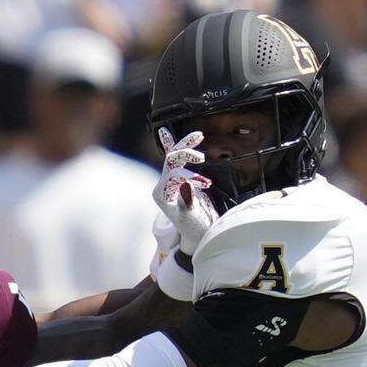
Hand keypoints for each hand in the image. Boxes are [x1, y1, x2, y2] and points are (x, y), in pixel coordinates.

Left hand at [154, 127, 219, 255]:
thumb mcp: (191, 217)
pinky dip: (170, 144)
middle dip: (186, 154)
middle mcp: (163, 186)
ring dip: (185, 145)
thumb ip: (186, 201)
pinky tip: (164, 131)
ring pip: (174, 156)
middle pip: (171, 160)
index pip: (172, 173)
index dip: (188, 175)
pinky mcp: (178, 179)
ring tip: (198, 136)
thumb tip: (185, 183)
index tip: (205, 184)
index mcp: (162, 194)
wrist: (200, 234)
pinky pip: (173, 159)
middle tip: (201, 157)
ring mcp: (170, 182)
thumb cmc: (195, 228)